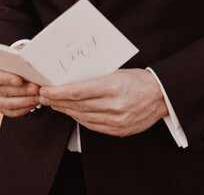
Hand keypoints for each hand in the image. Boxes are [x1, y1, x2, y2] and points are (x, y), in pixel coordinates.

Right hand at [0, 61, 40, 116]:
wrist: (13, 67)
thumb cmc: (14, 59)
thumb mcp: (14, 54)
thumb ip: (18, 59)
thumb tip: (28, 64)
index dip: (5, 79)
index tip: (19, 80)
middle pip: (1, 90)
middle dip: (21, 90)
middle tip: (35, 88)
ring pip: (7, 104)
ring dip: (25, 100)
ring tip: (38, 96)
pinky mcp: (0, 107)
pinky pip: (11, 112)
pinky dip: (24, 108)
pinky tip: (34, 103)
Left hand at [37, 68, 167, 136]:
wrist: (161, 96)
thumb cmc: (137, 79)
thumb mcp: (115, 72)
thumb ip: (93, 78)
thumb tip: (68, 81)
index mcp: (112, 87)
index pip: (77, 91)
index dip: (58, 92)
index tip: (45, 89)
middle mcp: (114, 106)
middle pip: (77, 105)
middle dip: (57, 101)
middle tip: (43, 96)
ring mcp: (117, 121)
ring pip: (83, 117)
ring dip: (65, 111)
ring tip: (53, 104)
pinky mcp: (119, 130)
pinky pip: (93, 126)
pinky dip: (79, 119)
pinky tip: (71, 112)